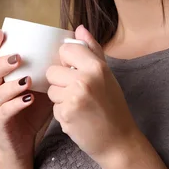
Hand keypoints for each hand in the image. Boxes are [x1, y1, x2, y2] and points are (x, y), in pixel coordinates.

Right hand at [0, 29, 53, 159]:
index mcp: (4, 73)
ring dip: (11, 85)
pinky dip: (16, 104)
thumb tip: (74, 37)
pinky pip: (5, 111)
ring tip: (27, 81)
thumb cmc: (37, 105)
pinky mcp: (0, 121)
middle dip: (2, 62)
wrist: (28, 138)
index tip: (1, 33)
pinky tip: (28, 100)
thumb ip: (55, 62)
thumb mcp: (47, 81)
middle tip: (18, 58)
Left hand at [45, 25, 139, 164]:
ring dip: (61, 98)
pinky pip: (53, 107)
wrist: (118, 140)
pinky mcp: (66, 114)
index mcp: (96, 66)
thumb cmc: (112, 105)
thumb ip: (92, 50)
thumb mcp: (106, 74)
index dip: (68, 62)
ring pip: (51, 89)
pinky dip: (62, 113)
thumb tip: (79, 28)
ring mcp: (74, 97)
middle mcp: (85, 79)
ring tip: (79, 105)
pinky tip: (77, 117)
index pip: (65, 50)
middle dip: (61, 82)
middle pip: (53, 71)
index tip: (77, 72)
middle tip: (79, 93)